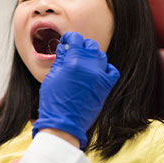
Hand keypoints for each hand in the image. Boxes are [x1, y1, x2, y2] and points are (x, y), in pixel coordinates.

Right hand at [32, 31, 119, 148]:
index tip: (66, 41)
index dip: (69, 38)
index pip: (76, 39)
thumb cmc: (53, 102)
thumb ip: (60, 60)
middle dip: (80, 46)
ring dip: (92, 56)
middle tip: (73, 52)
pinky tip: (95, 71)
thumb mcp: (52, 76)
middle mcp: (89, 66)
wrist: (64, 124)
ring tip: (83, 62)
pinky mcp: (106, 87)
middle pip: (89, 45)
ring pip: (100, 56)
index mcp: (74, 61)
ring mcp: (100, 76)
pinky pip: (111, 70)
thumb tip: (64, 49)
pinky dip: (105, 68)